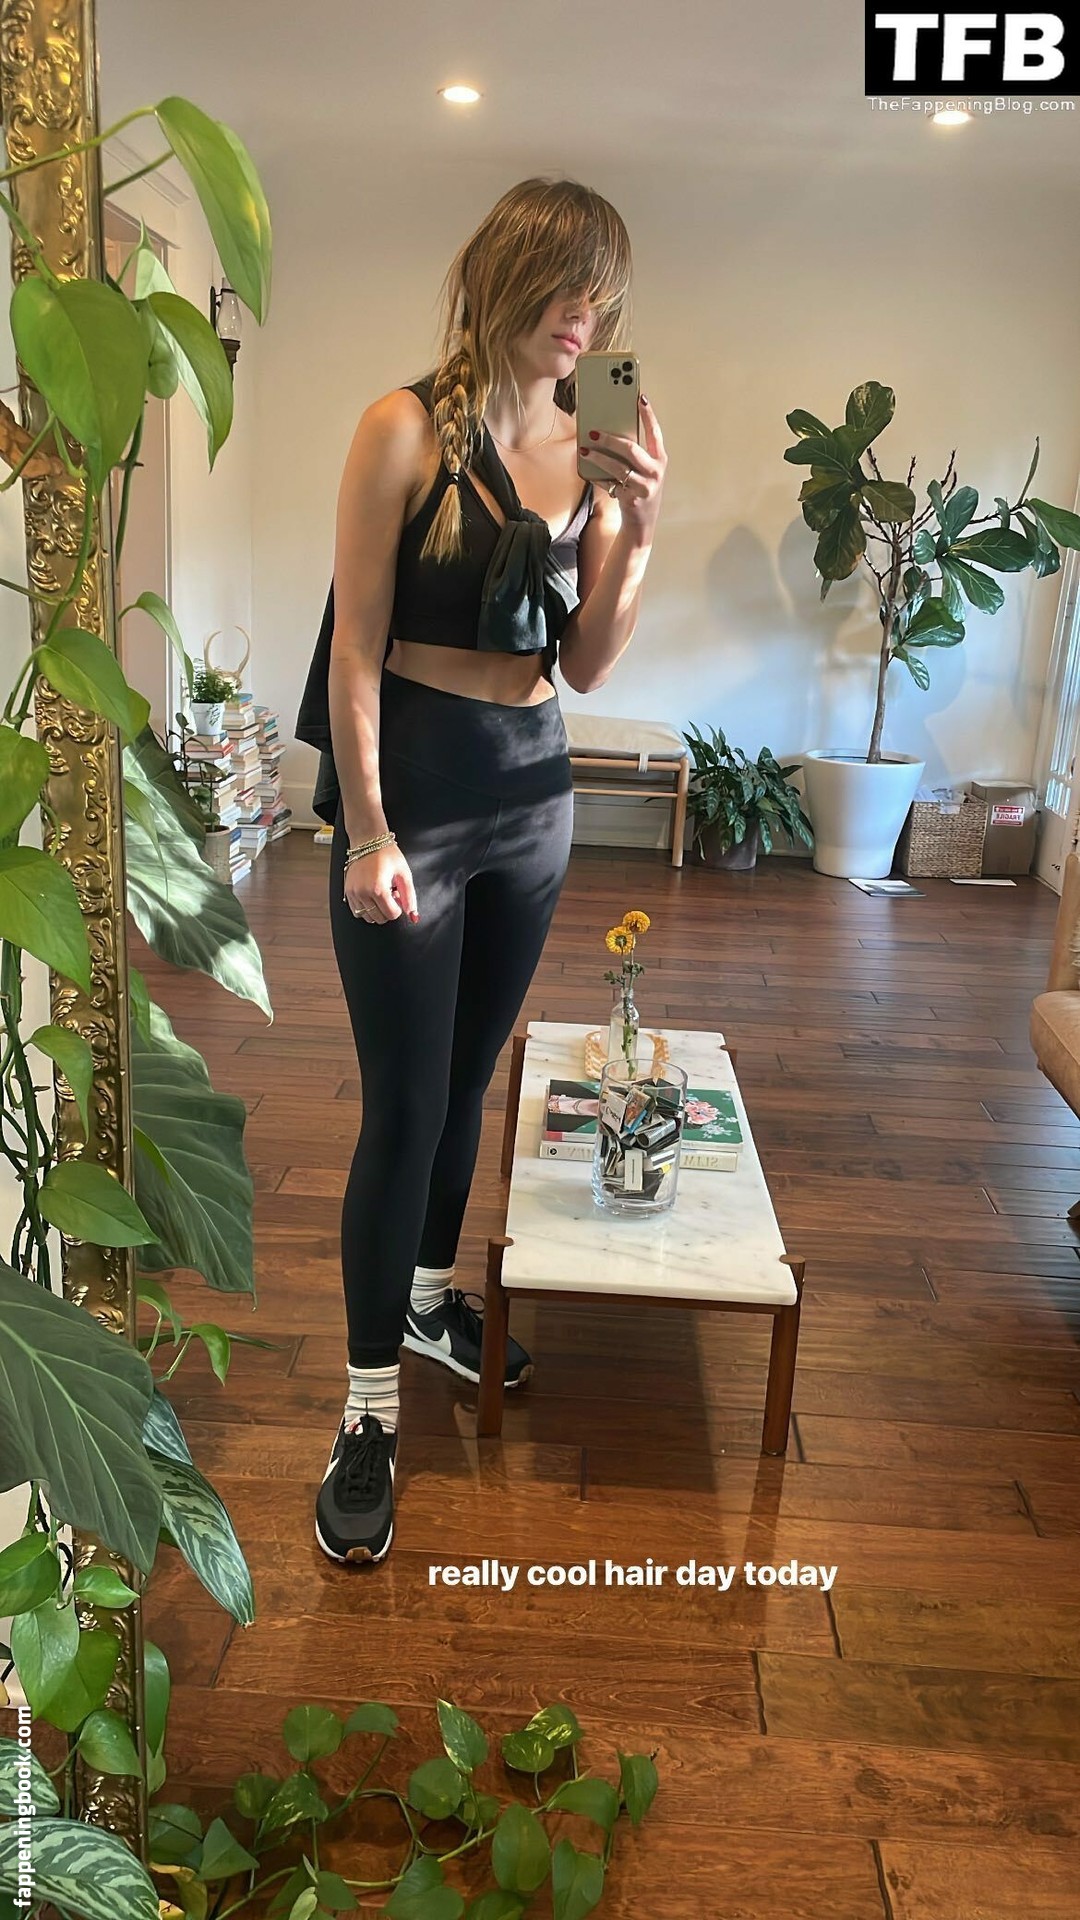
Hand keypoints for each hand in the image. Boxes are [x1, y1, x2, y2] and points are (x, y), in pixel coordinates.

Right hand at [344, 844, 418, 924]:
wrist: (369, 841)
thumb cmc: (387, 854)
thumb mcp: (404, 874)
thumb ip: (410, 897)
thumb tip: (413, 916)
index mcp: (378, 889)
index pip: (391, 915)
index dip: (398, 908)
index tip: (397, 896)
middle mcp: (363, 893)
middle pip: (379, 918)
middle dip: (388, 909)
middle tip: (389, 894)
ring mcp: (353, 893)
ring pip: (367, 917)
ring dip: (376, 910)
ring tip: (380, 894)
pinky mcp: (348, 892)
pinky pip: (357, 911)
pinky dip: (366, 909)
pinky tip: (371, 896)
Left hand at [581, 395, 666, 539]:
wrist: (643, 523)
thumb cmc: (641, 489)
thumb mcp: (644, 470)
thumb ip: (634, 453)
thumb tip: (608, 432)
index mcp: (660, 459)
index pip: (655, 432)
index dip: (648, 415)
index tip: (639, 398)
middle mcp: (656, 472)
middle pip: (630, 449)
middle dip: (609, 439)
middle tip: (593, 431)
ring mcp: (645, 486)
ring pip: (618, 467)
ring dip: (598, 457)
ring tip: (584, 449)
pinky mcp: (632, 499)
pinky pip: (610, 484)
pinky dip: (598, 477)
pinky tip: (588, 471)